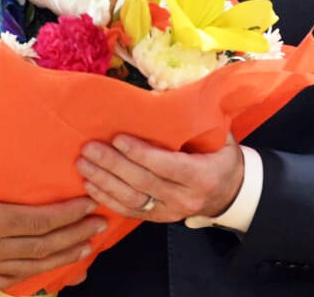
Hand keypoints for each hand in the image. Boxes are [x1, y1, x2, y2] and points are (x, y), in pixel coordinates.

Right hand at [0, 111, 103, 291]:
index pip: (38, 224)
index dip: (67, 216)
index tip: (89, 205)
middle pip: (42, 250)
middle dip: (75, 238)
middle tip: (100, 227)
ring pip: (30, 269)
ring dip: (60, 259)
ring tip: (84, 249)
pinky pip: (7, 280)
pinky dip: (31, 275)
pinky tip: (41, 271)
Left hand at [76, 133, 243, 222]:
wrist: (230, 191)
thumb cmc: (219, 155)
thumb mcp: (216, 134)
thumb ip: (192, 117)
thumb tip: (155, 96)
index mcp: (203, 175)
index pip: (167, 166)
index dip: (140, 153)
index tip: (117, 138)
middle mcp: (186, 199)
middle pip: (143, 182)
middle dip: (113, 164)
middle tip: (90, 147)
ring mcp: (171, 212)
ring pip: (132, 199)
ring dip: (104, 181)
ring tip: (83, 163)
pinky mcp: (158, 218)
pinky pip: (129, 211)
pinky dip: (106, 198)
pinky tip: (89, 184)